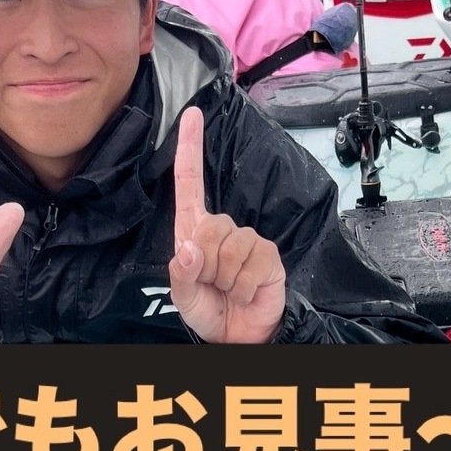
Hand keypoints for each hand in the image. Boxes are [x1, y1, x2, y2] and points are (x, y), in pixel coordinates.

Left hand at [168, 107, 284, 344]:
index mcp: (194, 230)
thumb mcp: (184, 295)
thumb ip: (182, 273)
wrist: (239, 335)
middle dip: (207, 263)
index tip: (192, 115)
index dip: (190, 148)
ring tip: (229, 289)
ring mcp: (248, 238)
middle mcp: (222, 228)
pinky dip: (243, 285)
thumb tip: (190, 248)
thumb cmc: (209, 310)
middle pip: (210, 225)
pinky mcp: (268, 253)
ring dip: (225, 278)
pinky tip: (246, 292)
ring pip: (230, 247)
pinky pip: (251, 262)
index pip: (190, 182)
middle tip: (213, 284)